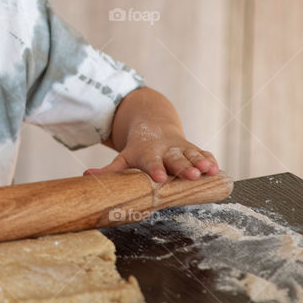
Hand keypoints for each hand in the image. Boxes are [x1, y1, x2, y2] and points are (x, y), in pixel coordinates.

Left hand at [84, 127, 218, 182]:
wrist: (154, 125)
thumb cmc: (138, 149)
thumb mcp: (124, 157)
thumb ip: (108, 170)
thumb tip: (85, 176)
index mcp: (147, 153)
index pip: (150, 162)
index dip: (155, 169)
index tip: (159, 177)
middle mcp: (165, 150)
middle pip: (175, 159)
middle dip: (183, 167)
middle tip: (191, 175)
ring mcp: (180, 148)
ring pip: (191, 155)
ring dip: (200, 163)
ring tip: (208, 171)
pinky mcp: (192, 148)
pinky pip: (203, 153)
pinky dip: (210, 160)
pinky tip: (217, 169)